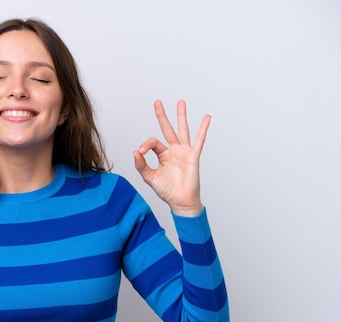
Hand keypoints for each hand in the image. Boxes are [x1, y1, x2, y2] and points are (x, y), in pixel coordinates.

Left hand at [133, 100, 209, 216]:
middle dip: (162, 116)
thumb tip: (135, 151)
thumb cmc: (166, 190)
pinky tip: (206, 118)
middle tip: (157, 102)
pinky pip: (199, 140)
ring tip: (180, 102)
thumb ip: (141, 165)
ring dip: (181, 116)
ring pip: (182, 130)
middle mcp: (173, 150)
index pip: (153, 142)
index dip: (146, 144)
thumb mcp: (149, 177)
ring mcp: (184, 152)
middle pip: (167, 129)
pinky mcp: (193, 156)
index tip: (141, 151)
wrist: (180, 200)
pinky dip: (203, 129)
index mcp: (163, 154)